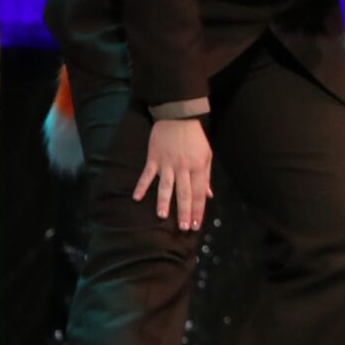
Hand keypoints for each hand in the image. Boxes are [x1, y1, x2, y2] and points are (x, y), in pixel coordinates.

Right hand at [134, 117, 212, 232]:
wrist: (178, 117)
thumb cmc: (195, 138)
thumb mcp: (207, 155)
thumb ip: (207, 176)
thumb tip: (209, 195)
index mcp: (198, 167)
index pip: (199, 193)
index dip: (198, 210)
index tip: (196, 225)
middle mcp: (183, 168)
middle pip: (184, 193)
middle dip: (185, 211)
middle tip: (184, 228)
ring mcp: (167, 164)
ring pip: (166, 186)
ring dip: (163, 201)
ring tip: (162, 216)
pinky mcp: (153, 158)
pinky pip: (147, 174)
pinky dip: (141, 186)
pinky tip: (135, 198)